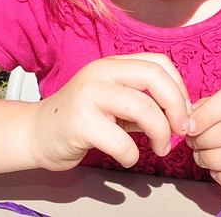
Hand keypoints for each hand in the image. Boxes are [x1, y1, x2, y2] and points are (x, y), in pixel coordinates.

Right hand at [29, 54, 191, 170]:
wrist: (36, 134)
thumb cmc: (81, 120)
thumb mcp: (115, 103)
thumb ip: (145, 102)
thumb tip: (183, 113)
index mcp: (112, 65)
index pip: (159, 63)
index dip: (179, 88)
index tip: (184, 113)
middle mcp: (100, 73)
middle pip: (155, 77)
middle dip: (177, 106)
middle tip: (181, 130)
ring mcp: (89, 95)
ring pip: (143, 108)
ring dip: (161, 134)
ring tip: (160, 149)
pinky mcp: (80, 122)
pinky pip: (122, 141)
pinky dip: (133, 155)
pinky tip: (127, 157)